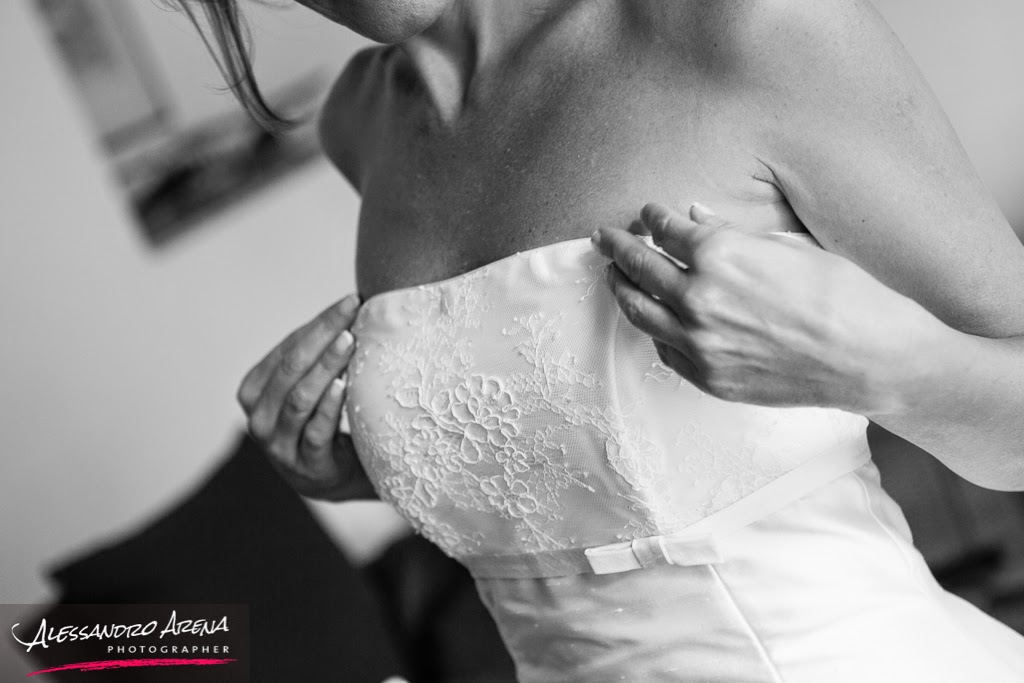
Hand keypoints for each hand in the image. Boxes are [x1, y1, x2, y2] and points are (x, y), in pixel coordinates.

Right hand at [237, 294, 375, 500]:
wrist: (333, 477)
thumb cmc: (323, 419)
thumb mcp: (310, 386)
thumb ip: (317, 354)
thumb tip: (353, 303)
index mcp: (254, 391)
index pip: (288, 348)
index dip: (319, 323)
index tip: (351, 300)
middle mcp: (259, 418)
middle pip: (291, 368)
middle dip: (323, 335)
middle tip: (352, 311)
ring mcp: (279, 445)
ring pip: (300, 398)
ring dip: (326, 365)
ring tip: (349, 340)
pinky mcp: (306, 466)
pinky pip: (316, 431)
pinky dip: (329, 405)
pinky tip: (343, 383)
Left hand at [592, 203, 946, 414]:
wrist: (870, 358)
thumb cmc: (843, 295)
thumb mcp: (789, 247)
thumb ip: (731, 233)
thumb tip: (695, 214)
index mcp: (719, 253)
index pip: (667, 229)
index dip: (653, 218)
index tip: (647, 213)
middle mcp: (698, 297)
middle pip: (640, 266)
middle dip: (618, 247)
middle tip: (603, 237)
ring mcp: (699, 341)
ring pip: (640, 311)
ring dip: (620, 288)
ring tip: (611, 275)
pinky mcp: (707, 376)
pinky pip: (665, 349)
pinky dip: (653, 329)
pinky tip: (651, 318)